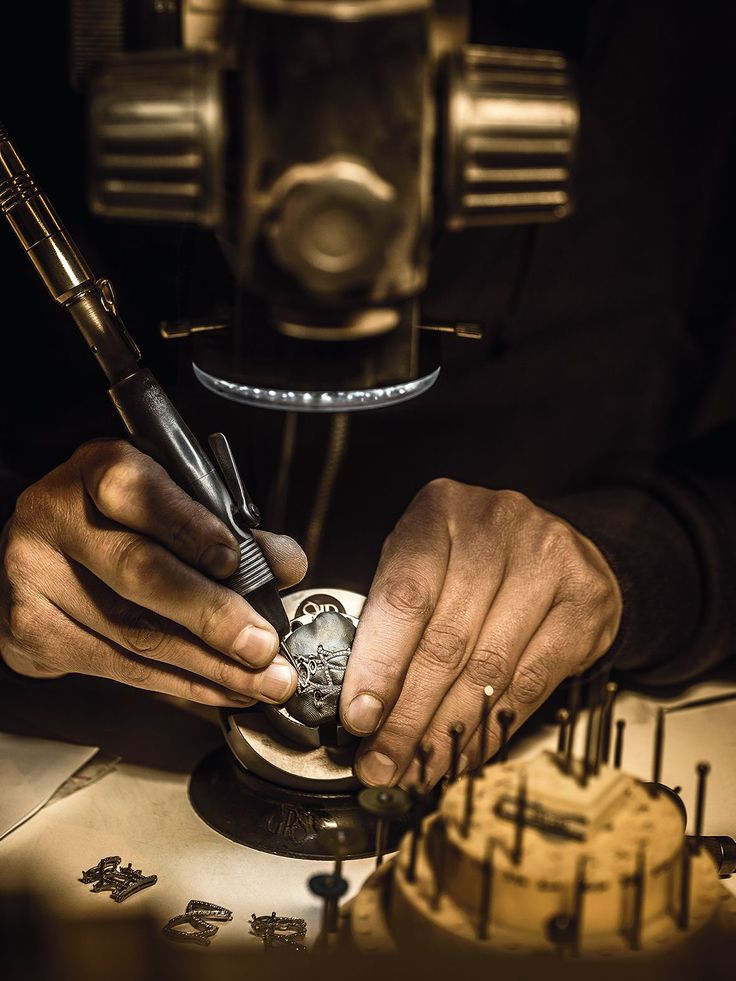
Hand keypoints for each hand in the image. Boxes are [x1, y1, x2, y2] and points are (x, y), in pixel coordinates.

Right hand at [0, 439, 306, 705]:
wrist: (42, 552)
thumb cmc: (119, 520)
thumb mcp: (170, 499)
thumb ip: (227, 526)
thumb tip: (283, 563)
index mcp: (96, 470)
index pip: (138, 491)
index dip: (187, 527)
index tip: (233, 561)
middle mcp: (57, 517)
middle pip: (138, 571)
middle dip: (212, 615)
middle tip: (262, 644)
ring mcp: (36, 576)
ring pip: (135, 634)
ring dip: (211, 666)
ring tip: (263, 679)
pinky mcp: (32, 631)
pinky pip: (122, 667)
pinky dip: (184, 684)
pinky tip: (225, 688)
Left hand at [340, 479, 621, 786]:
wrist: (556, 546)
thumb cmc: (471, 558)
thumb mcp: (421, 563)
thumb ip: (390, 620)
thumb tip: (362, 707)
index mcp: (440, 510)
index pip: (405, 596)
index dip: (380, 664)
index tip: (360, 717)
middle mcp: (496, 525)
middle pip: (446, 639)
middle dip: (408, 715)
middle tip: (383, 762)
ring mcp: (548, 559)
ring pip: (488, 668)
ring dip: (447, 731)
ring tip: (419, 767)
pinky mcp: (586, 601)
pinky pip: (531, 681)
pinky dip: (492, 727)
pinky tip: (465, 751)